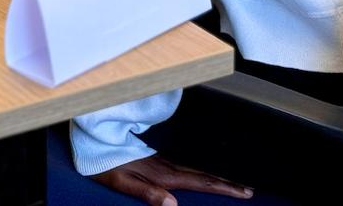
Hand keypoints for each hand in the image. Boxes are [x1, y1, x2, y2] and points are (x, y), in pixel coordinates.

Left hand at [92, 155, 252, 205]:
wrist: (93, 144)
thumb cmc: (105, 165)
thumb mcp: (122, 182)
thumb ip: (146, 193)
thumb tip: (172, 204)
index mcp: (163, 176)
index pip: (199, 182)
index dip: (222, 187)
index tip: (244, 191)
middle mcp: (166, 167)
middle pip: (202, 175)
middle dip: (226, 182)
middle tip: (248, 188)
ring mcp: (162, 162)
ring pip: (195, 170)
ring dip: (215, 176)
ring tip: (233, 181)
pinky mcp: (156, 160)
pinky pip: (185, 167)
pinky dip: (199, 172)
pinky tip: (202, 174)